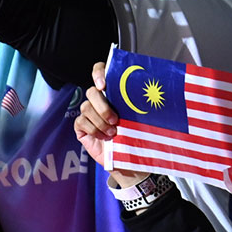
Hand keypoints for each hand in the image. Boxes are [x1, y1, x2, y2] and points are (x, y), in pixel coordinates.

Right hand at [73, 61, 148, 187]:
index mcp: (113, 92)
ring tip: (113, 133)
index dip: (98, 73)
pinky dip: (94, 130)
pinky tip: (104, 137)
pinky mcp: (81, 126)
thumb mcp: (140, 117)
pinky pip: (81, 121)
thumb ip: (137, 103)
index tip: (104, 85)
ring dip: (100, 121)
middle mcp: (99, 100)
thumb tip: (151, 93)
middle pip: (91, 92)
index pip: (100, 70)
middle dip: (103, 106)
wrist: (130, 161)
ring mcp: (88, 113)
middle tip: (115, 120)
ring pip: (86, 107)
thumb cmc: (137, 137)